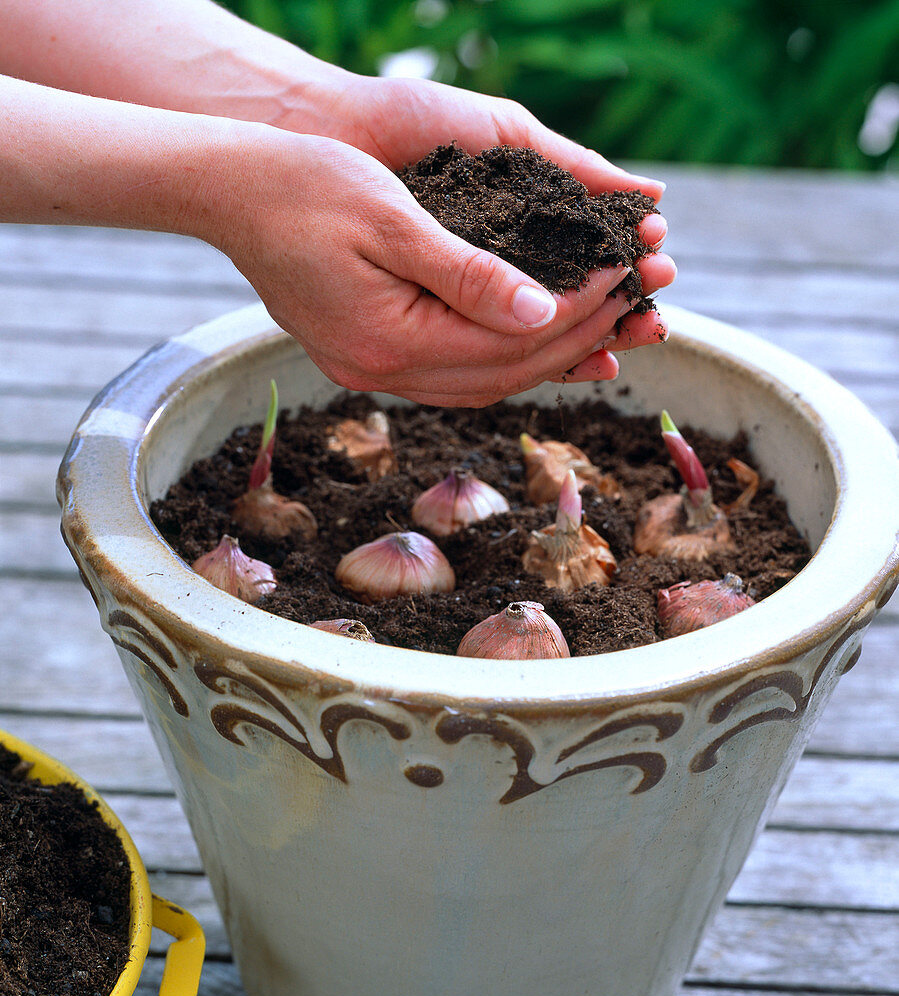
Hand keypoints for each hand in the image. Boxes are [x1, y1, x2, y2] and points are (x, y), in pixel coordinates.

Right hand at [208, 124, 672, 406]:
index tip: (624, 276)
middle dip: (577, 340)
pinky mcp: (371, 361)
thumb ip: (471, 274)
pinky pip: (456, 375)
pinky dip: (506, 359)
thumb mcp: (395, 218)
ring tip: (608, 326)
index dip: (576, 312)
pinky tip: (542, 340)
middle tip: (634, 303)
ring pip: (484, 383)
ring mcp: (374, 374)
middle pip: (504, 373)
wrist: (233, 193)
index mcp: (389, 341)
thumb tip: (544, 312)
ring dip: (550, 357)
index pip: (509, 342)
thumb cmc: (306, 185)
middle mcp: (383, 373)